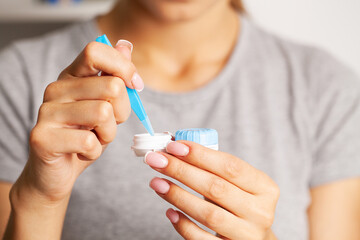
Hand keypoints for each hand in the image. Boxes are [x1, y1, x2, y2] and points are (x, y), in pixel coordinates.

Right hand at [12, 40, 140, 204]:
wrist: (58, 171)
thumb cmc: (86, 135)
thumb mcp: (108, 105)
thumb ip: (116, 76)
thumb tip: (125, 45)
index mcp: (72, 76)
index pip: (96, 51)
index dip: (124, 67)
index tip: (136, 85)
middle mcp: (56, 89)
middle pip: (112, 86)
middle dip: (122, 112)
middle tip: (108, 125)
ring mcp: (46, 112)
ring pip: (104, 113)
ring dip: (108, 134)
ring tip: (94, 139)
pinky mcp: (42, 137)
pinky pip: (90, 142)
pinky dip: (95, 152)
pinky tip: (82, 152)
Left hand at [145, 141, 279, 239]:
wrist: (253, 239)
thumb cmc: (239, 203)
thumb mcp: (237, 183)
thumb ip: (213, 167)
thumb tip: (175, 149)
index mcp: (264, 188)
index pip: (230, 166)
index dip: (200, 155)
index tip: (174, 146)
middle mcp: (260, 212)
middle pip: (216, 188)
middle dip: (182, 171)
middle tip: (156, 159)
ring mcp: (247, 235)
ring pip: (208, 214)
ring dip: (178, 195)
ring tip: (156, 182)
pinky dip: (183, 225)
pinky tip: (169, 211)